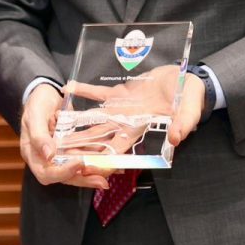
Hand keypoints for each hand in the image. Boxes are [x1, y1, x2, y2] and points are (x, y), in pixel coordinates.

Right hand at [19, 82, 110, 189]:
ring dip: (91, 173)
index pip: (45, 173)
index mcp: (32, 154)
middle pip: (63, 177)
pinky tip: (109, 161)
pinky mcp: (70, 149)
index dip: (62, 172)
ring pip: (75, 171)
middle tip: (101, 180)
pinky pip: (82, 158)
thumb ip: (39, 135)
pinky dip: (94, 161)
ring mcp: (59, 155)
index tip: (78, 163)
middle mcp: (45, 159)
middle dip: (82, 178)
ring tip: (108, 173)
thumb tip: (48, 155)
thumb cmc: (37, 103)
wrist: (46, 92)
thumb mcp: (35, 115)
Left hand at [66, 64, 205, 149]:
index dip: (101, 158)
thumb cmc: (190, 96)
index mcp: (141, 129)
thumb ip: (184, 123)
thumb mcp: (190, 109)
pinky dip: (83, 91)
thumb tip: (176, 138)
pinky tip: (67, 88)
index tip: (82, 164)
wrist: (187, 79)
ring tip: (54, 122)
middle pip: (99, 138)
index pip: (118, 149)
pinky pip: (98, 94)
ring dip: (75, 121)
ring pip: (94, 118)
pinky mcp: (121, 93)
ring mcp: (122, 109)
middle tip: (56, 150)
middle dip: (79, 145)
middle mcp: (127, 122)